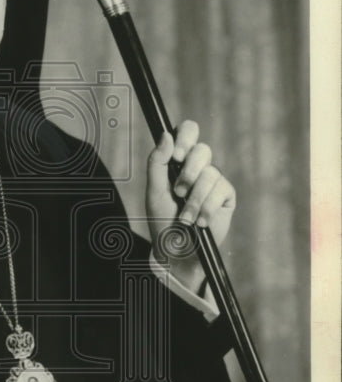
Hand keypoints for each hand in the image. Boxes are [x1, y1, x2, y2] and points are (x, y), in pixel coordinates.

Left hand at [146, 120, 235, 292]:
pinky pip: (222, 190)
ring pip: (211, 173)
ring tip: (185, 218)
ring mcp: (214, 181)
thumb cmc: (162, 220)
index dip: (186, 137)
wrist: (177, 250)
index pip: (188, 132)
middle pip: (203, 150)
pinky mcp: (226, 196)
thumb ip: (157, 163)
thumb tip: (167, 134)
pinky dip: (207, 208)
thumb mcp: (154, 191)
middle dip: (189, 173)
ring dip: (195, 199)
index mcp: (178, 160)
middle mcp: (198, 167)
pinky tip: (200, 222)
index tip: (176, 156)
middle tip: (178, 192)